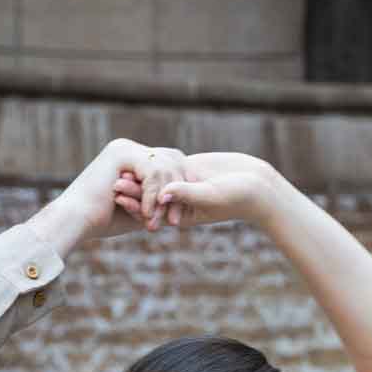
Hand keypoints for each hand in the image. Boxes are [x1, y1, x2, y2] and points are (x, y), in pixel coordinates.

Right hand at [30, 139, 189, 253]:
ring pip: (164, 166)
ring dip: (165, 198)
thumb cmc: (101, 221)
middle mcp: (129, 147)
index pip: (169, 162)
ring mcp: (125, 147)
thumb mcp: (139, 209)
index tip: (180, 214)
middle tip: (175, 222)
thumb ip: (159, 200)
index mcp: (132, 157)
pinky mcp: (121, 154)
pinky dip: (151, 196)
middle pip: (172, 158)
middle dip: (178, 189)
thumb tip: (183, 200)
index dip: (180, 186)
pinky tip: (146, 216)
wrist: (73, 221)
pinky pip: (151, 172)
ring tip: (158, 223)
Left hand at [121, 150, 286, 228]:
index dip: (137, 205)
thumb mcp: (210, 196)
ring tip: (121, 169)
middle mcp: (180, 202)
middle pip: (152, 196)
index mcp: (182, 216)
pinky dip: (155, 162)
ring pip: (158, 180)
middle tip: (113, 184)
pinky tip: (139, 156)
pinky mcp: (189, 168)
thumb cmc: (238, 197)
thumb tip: (163, 194)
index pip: (154, 212)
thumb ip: (186, 194)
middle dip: (134, 190)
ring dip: (142, 175)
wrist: (257, 185)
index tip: (121, 198)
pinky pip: (169, 165)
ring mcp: (183, 184)